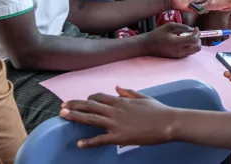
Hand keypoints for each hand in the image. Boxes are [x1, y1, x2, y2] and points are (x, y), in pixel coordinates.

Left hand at [60, 86, 174, 147]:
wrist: (168, 123)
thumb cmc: (158, 110)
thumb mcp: (143, 97)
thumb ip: (128, 92)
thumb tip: (117, 87)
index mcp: (121, 101)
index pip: (99, 97)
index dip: (87, 98)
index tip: (79, 101)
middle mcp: (116, 110)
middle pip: (90, 105)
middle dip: (74, 105)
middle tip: (62, 106)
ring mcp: (116, 123)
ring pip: (91, 119)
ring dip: (75, 117)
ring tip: (63, 115)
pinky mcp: (119, 137)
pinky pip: (100, 139)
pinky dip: (89, 142)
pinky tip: (79, 144)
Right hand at [142, 23, 200, 57]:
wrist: (147, 46)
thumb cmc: (157, 35)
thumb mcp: (169, 26)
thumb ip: (182, 26)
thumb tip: (191, 28)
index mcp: (177, 43)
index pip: (193, 40)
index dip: (197, 33)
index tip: (195, 28)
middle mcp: (179, 51)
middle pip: (197, 48)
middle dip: (199, 39)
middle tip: (194, 33)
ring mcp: (179, 56)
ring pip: (194, 51)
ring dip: (195, 43)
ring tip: (190, 36)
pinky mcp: (177, 58)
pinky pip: (189, 53)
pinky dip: (191, 47)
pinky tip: (185, 41)